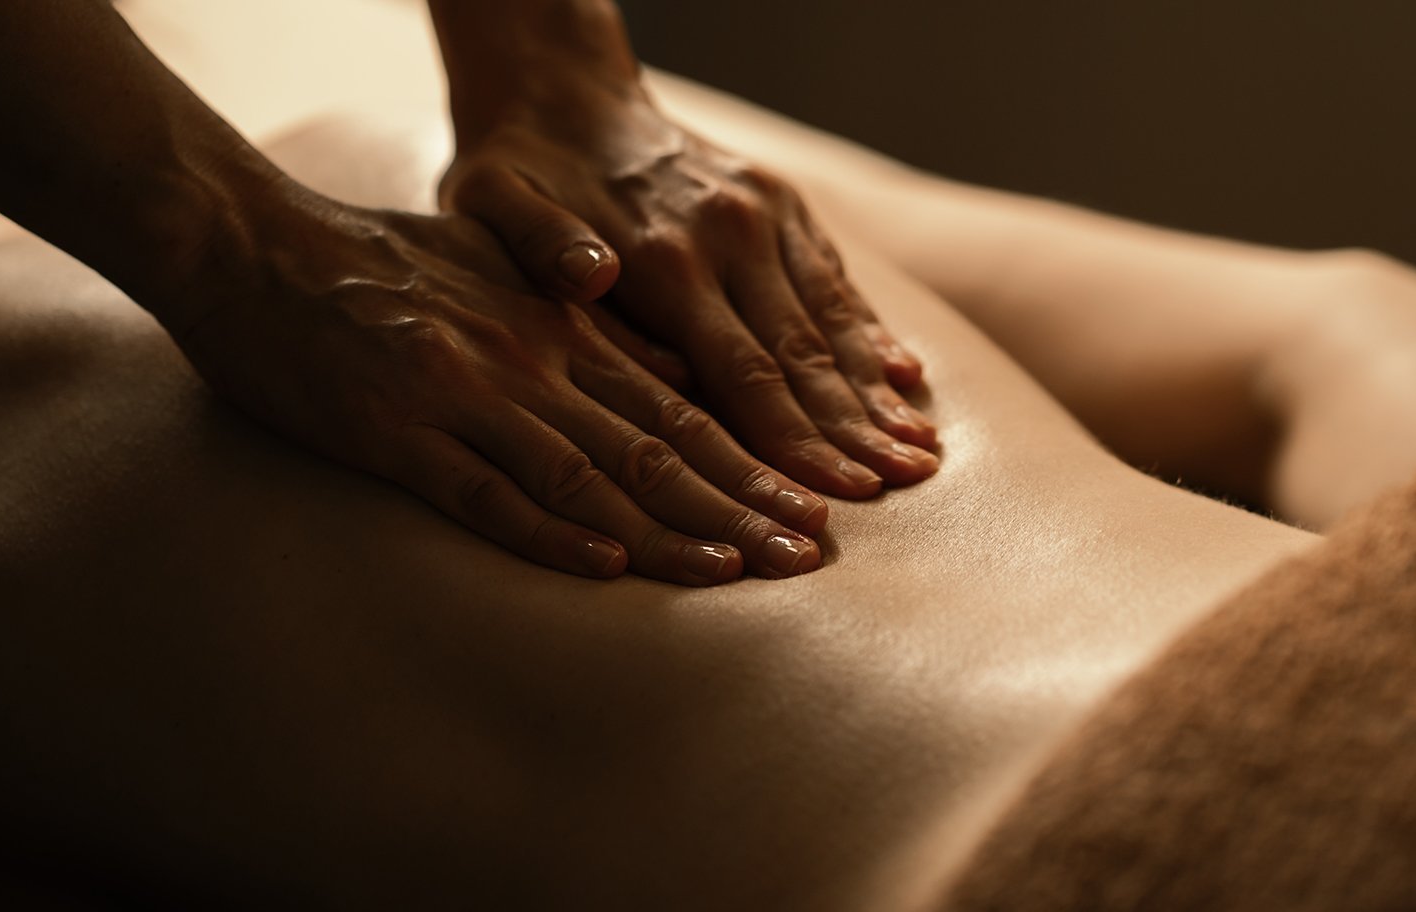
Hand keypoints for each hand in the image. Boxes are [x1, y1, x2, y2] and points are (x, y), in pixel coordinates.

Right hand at [167, 189, 826, 584]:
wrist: (258, 246)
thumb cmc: (386, 265)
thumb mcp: (503, 275)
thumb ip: (586, 325)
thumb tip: (673, 374)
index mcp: (561, 332)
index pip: (680, 409)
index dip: (750, 464)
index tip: (809, 509)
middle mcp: (530, 364)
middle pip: (655, 447)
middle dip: (738, 505)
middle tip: (806, 554)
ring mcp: (464, 398)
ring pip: (587, 473)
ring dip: (667, 526)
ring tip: (737, 571)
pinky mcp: (395, 432)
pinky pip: (482, 493)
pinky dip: (546, 532)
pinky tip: (605, 566)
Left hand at [438, 48, 938, 499]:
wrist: (566, 92)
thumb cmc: (520, 172)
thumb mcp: (494, 202)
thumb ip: (541, 246)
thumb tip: (590, 278)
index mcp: (662, 256)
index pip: (743, 371)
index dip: (794, 440)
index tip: (839, 494)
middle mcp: (728, 234)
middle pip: (803, 355)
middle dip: (855, 431)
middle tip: (903, 485)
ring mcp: (764, 215)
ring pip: (830, 319)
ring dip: (877, 390)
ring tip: (921, 451)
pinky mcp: (782, 204)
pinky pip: (833, 279)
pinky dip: (869, 331)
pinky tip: (906, 375)